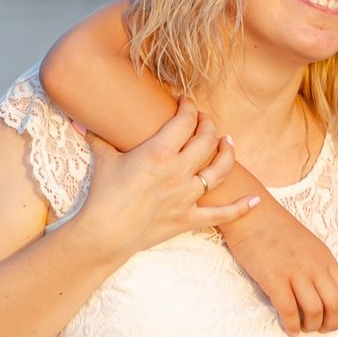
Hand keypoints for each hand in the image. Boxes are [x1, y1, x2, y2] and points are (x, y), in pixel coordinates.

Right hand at [76, 103, 256, 261]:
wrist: (104, 234)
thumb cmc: (102, 196)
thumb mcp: (102, 160)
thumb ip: (98, 137)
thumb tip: (81, 121)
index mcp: (159, 152)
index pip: (185, 120)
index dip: (189, 107)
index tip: (187, 102)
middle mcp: (178, 171)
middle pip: (207, 139)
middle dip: (209, 124)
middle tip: (204, 120)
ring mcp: (187, 196)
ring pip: (220, 169)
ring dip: (228, 153)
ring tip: (228, 143)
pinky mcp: (189, 218)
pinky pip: (222, 214)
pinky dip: (241, 208)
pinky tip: (255, 200)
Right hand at [218, 198, 337, 334]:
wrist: (249, 214)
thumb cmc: (274, 228)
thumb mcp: (306, 244)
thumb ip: (315, 264)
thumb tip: (317, 290)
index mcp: (324, 257)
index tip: (330, 316)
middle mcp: (314, 266)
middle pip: (335, 305)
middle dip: (330, 324)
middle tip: (320, 329)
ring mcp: (294, 272)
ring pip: (314, 311)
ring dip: (310, 327)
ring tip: (302, 329)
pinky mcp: (273, 278)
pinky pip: (288, 310)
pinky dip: (291, 325)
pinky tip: (289, 329)